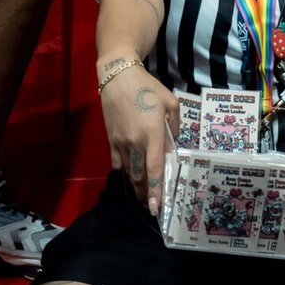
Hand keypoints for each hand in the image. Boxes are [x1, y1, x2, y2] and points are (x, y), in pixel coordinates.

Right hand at [100, 64, 179, 216]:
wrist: (118, 77)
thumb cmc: (148, 88)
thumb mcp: (171, 104)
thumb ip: (173, 128)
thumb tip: (172, 146)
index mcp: (152, 134)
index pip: (154, 169)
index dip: (155, 191)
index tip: (155, 208)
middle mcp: (135, 142)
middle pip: (140, 177)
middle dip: (145, 194)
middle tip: (150, 207)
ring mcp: (120, 142)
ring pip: (129, 172)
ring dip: (136, 186)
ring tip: (142, 196)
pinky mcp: (110, 139)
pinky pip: (117, 163)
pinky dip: (124, 172)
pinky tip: (130, 176)